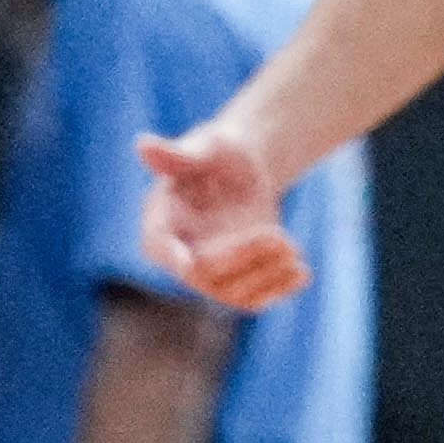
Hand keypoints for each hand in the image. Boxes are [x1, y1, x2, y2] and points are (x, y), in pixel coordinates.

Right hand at [136, 118, 313, 308]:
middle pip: (206, 271)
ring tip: (293, 249)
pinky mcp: (238, 282)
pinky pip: (254, 298)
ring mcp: (209, 274)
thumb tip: (142, 144)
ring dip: (265, 276)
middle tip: (281, 237)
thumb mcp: (206, 147)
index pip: (161, 245)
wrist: (247, 170)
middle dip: (243, 256)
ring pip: (233, 292)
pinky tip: (301, 274)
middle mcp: (180, 255)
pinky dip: (278, 289)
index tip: (191, 264)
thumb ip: (179, 155)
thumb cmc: (220, 153)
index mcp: (161, 222)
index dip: (174, 256)